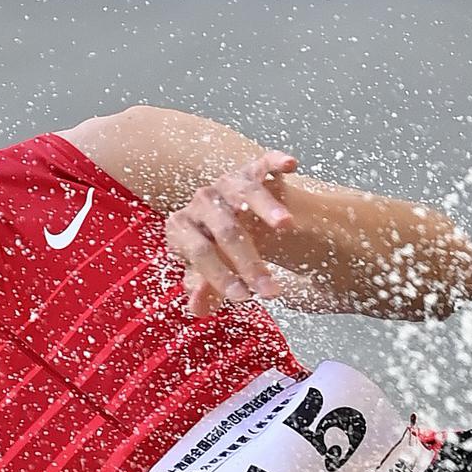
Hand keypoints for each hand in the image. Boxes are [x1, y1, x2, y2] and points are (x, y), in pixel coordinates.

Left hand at [166, 150, 298, 315]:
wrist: (227, 219)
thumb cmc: (213, 250)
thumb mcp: (204, 271)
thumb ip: (202, 288)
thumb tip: (197, 309)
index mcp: (182, 227)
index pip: (200, 252)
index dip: (219, 276)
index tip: (243, 298)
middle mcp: (202, 201)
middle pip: (226, 229)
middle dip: (250, 262)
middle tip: (271, 291)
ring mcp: (227, 183)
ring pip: (246, 192)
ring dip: (267, 207)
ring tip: (286, 225)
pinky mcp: (252, 170)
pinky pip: (264, 163)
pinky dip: (276, 161)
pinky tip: (290, 165)